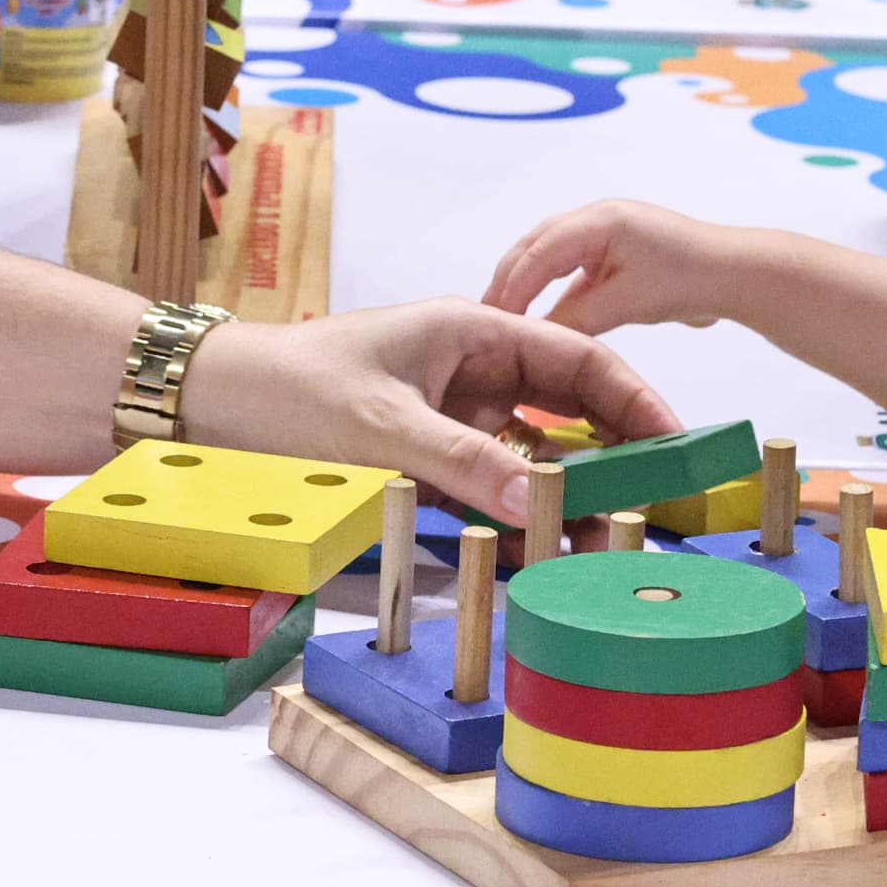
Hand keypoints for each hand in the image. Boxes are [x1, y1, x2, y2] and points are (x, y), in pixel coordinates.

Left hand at [177, 301, 680, 528]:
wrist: (208, 404)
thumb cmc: (287, 390)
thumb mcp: (382, 428)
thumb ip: (464, 463)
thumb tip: (537, 502)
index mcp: (471, 331)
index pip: (578, 359)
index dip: (636, 399)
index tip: (678, 444)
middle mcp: (470, 370)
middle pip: (566, 413)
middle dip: (612, 460)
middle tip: (654, 511)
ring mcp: (450, 416)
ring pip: (530, 459)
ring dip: (564, 500)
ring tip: (603, 548)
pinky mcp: (426, 458)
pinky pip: (487, 488)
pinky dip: (513, 519)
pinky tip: (540, 555)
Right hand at [483, 200, 761, 337]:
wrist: (735, 275)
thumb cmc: (686, 281)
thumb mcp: (625, 303)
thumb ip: (577, 317)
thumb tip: (535, 336)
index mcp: (597, 220)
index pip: (538, 252)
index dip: (511, 286)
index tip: (492, 318)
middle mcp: (596, 218)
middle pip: (536, 245)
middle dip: (509, 279)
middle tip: (485, 315)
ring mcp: (606, 232)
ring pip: (550, 254)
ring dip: (527, 282)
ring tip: (505, 315)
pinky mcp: (616, 251)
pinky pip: (572, 266)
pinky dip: (552, 287)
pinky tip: (542, 314)